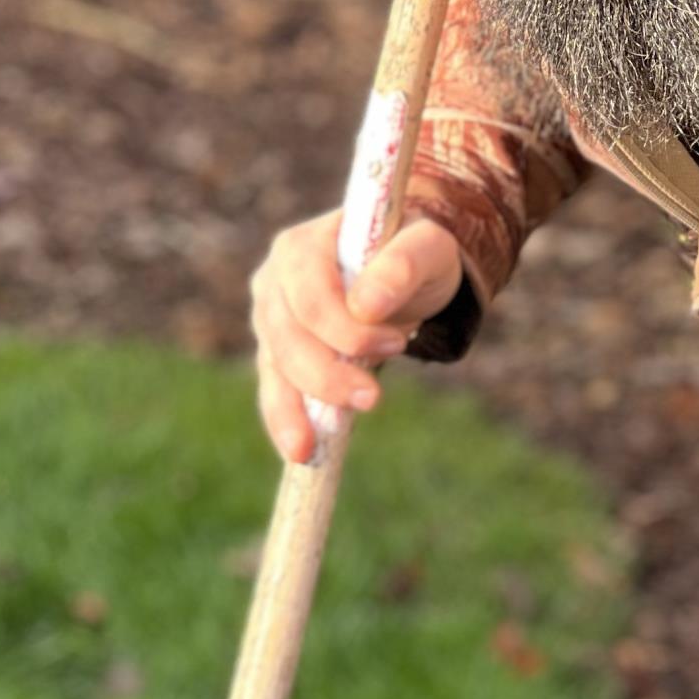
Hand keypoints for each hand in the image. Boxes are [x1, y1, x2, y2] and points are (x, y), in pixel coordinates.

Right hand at [250, 209, 464, 460]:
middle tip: (372, 399)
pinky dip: (286, 421)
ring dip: (298, 408)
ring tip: (314, 447)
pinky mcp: (277, 353)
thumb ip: (403, 264)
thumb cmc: (415, 254)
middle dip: (325, 374)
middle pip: (286, 335)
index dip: (345, 326)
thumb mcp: (428, 247)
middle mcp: (274, 280)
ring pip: (276, 368)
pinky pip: (276, 390)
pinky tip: (300, 452)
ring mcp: (271, 319)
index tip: (398, 345)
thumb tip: (368, 306)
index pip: (310, 293)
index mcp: (303, 246)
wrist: (406, 273)